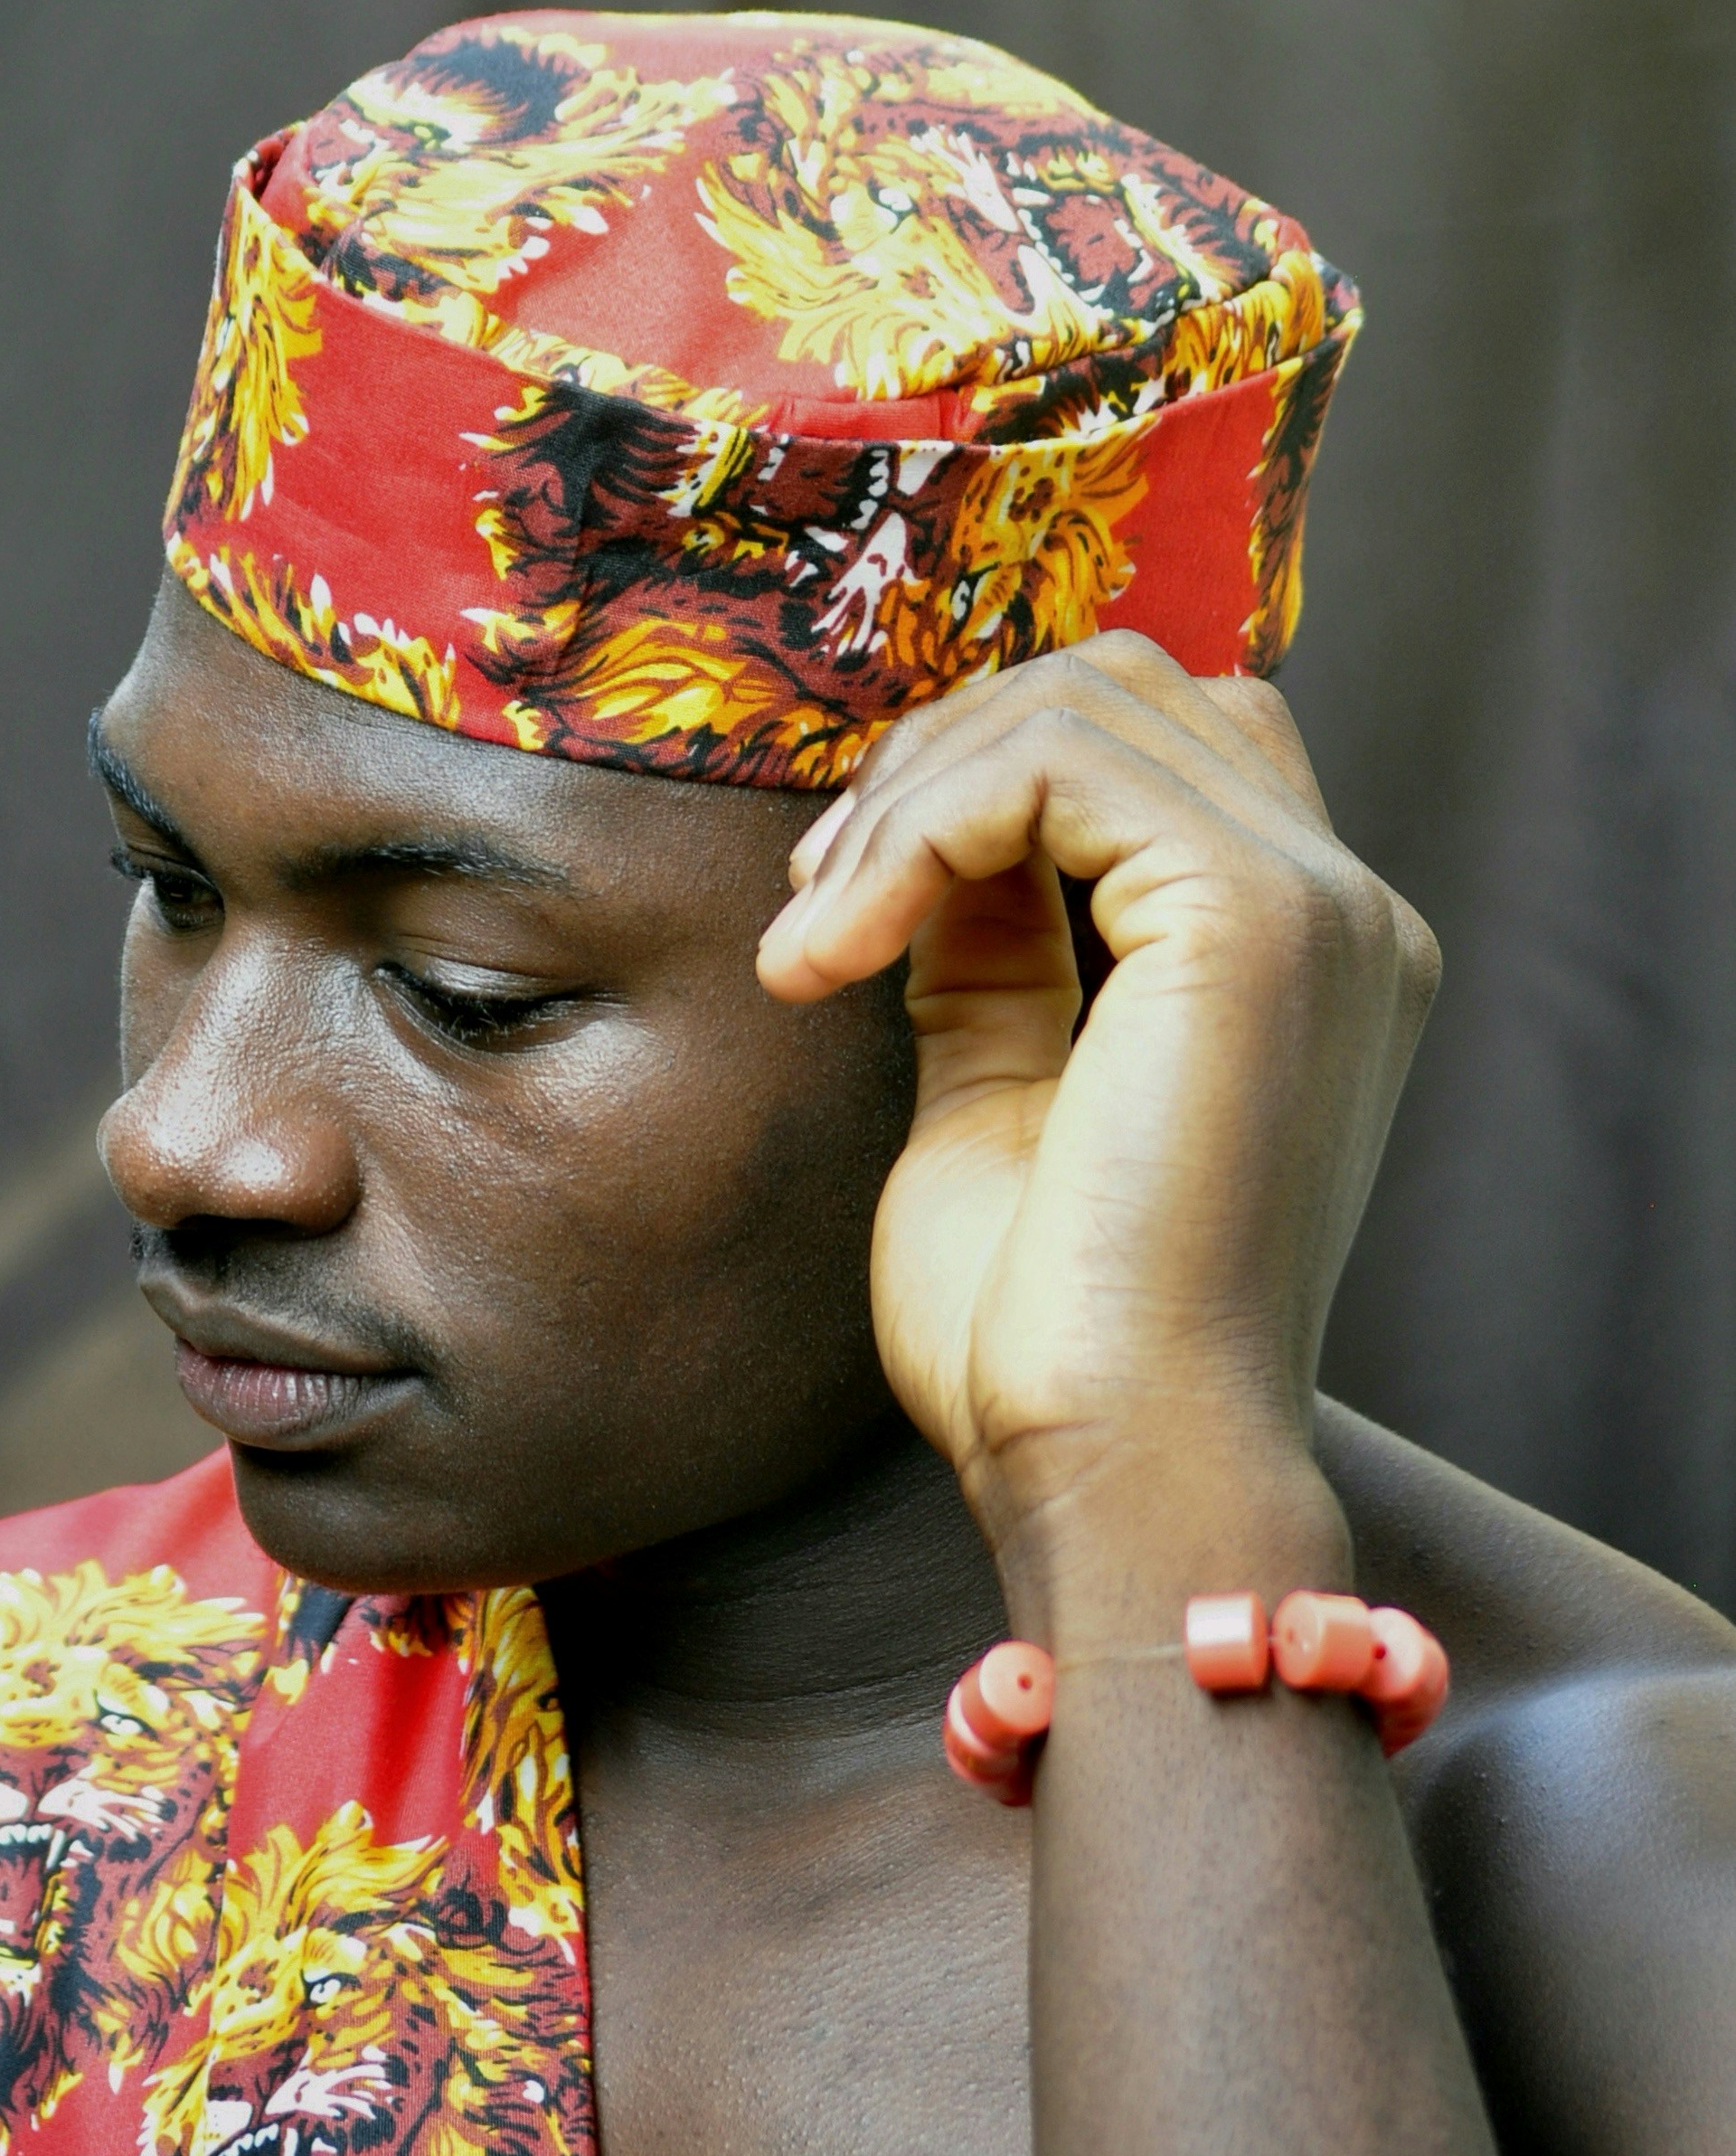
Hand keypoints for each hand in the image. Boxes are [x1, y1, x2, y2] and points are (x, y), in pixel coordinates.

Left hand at [756, 635, 1437, 1622]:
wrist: (1111, 1466)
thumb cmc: (1049, 1339)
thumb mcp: (998, 1095)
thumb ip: (989, 955)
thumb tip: (922, 841)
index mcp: (1296, 960)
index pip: (1152, 749)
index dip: (976, 779)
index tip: (840, 904)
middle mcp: (1340, 914)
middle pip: (1121, 689)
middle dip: (937, 760)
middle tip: (818, 900)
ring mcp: (1318, 906)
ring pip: (1081, 702)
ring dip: (908, 796)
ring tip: (815, 938)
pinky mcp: (1255, 917)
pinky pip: (1054, 762)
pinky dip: (914, 829)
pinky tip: (833, 951)